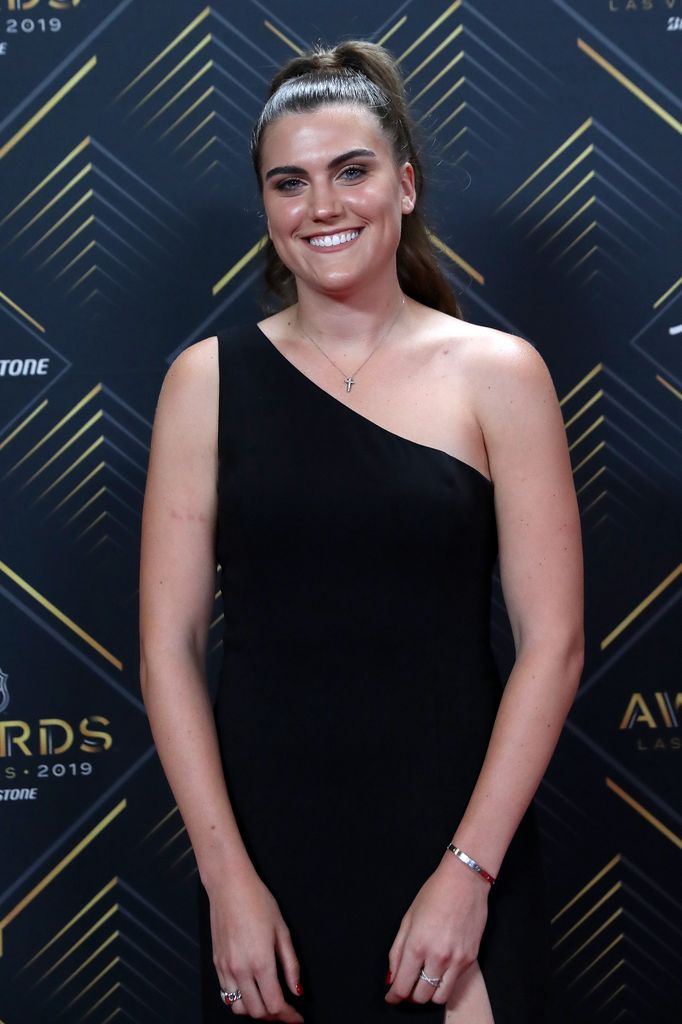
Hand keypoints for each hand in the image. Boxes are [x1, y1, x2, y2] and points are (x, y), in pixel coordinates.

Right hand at [207, 867, 304, 1020]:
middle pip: (257, 1011)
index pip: (275, 1005)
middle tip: (286, 1011)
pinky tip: (250, 992)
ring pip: (239, 1008)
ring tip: (268, 1002)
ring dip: (255, 1010)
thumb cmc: (257, 901)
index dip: (288, 1016)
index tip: (297, 1017)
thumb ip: (291, 965)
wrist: (229, 886)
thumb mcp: (282, 930)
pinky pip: (226, 995)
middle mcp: (240, 969)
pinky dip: (239, 1001)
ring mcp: (226, 968)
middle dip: (274, 1017)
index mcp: (261, 962)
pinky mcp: (216, 964)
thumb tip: (297, 990)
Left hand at [385, 851, 489, 1007]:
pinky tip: (439, 968)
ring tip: (424, 980)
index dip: (394, 995)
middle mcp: (438, 957)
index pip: (402, 986)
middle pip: (420, 996)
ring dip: (428, 993)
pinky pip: (454, 983)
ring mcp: (456, 960)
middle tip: (407, 985)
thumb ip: (397, 951)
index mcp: (417, 945)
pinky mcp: (470, 959)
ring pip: (439, 997)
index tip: (391, 996)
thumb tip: (392, 976)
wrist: (465, 881)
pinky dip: (444, 982)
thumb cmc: (435, 894)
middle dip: (410, 994)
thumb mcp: (408, 918)